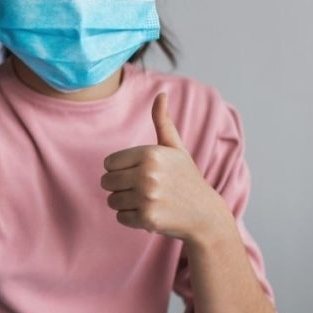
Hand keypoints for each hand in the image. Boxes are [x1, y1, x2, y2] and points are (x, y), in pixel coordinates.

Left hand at [101, 93, 231, 244]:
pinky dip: (132, 218)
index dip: (120, 170)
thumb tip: (161, 94)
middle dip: (120, 187)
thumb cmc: (186, 178)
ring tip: (148, 200)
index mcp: (150, 154)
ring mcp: (148, 197)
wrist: (205, 214)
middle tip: (143, 189)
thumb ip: (163, 122)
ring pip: (111, 201)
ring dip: (126, 203)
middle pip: (106, 182)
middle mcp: (148, 174)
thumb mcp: (176, 149)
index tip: (139, 173)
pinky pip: (120, 217)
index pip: (108, 163)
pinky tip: (152, 213)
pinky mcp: (148, 218)